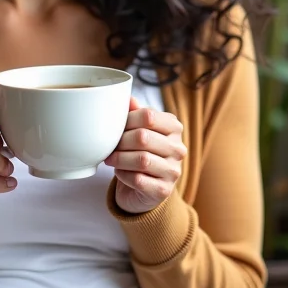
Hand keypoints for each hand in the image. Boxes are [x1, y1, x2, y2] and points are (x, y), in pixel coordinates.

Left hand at [104, 97, 186, 214]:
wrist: (144, 187)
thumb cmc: (140, 150)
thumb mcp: (138, 128)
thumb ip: (135, 112)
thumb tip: (128, 98)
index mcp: (174, 127)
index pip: (148, 116)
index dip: (127, 120)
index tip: (114, 126)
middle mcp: (178, 148)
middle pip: (143, 137)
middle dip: (120, 141)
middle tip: (109, 145)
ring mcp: (174, 171)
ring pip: (142, 160)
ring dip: (120, 158)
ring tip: (110, 158)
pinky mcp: (164, 190)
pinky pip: (138, 180)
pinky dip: (123, 175)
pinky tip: (119, 172)